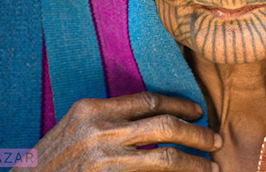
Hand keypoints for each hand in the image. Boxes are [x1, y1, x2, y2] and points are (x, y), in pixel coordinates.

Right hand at [14, 92, 221, 170]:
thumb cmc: (49, 162)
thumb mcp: (75, 130)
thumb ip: (110, 121)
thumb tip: (154, 122)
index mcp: (91, 109)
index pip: (148, 100)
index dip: (180, 105)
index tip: (198, 112)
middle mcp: (98, 130)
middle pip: (164, 125)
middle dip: (197, 133)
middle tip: (216, 140)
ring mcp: (102, 158)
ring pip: (165, 157)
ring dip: (194, 162)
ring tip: (213, 166)